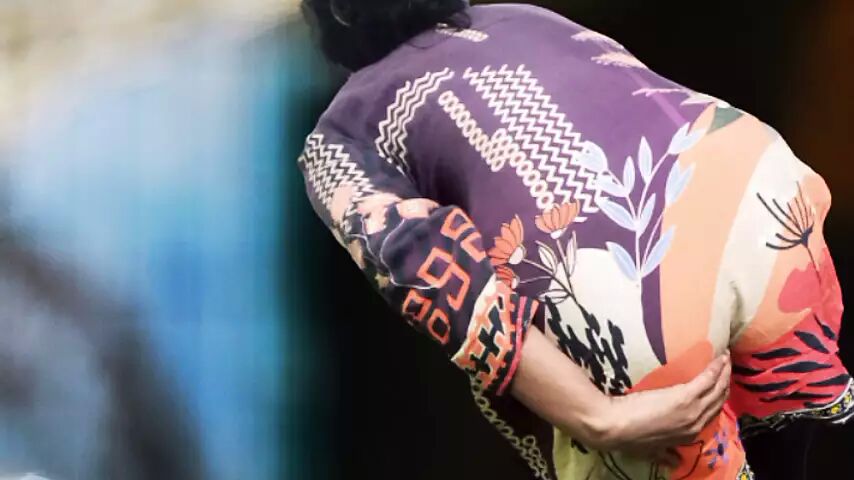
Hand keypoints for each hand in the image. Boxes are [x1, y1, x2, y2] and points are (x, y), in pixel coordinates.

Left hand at [591, 353, 731, 463]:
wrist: (616, 426)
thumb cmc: (629, 436)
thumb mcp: (651, 450)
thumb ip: (665, 454)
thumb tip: (675, 462)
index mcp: (689, 435)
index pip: (711, 415)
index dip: (718, 400)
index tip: (721, 386)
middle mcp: (696, 423)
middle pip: (718, 400)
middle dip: (725, 383)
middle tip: (728, 368)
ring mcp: (693, 410)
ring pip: (717, 389)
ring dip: (724, 373)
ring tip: (726, 359)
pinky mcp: (685, 396)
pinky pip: (707, 379)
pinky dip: (716, 368)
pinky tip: (721, 357)